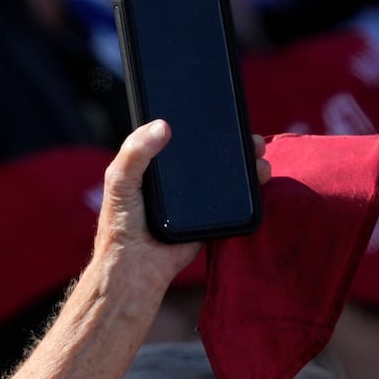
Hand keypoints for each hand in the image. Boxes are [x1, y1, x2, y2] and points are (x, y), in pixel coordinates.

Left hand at [90, 123, 271, 294]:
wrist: (136, 266)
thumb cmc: (120, 225)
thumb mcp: (119, 182)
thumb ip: (134, 153)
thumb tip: (161, 126)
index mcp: (156, 166)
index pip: (182, 138)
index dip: (202, 124)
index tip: (222, 111)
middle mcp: (178, 180)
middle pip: (212, 154)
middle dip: (234, 142)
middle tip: (249, 138)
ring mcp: (196, 199)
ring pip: (228, 175)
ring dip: (247, 163)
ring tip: (258, 156)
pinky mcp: (209, 217)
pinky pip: (234, 200)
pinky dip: (249, 189)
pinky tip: (259, 178)